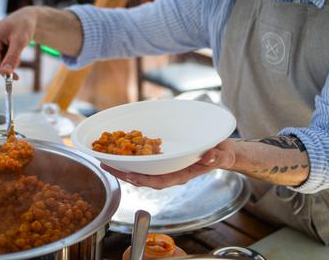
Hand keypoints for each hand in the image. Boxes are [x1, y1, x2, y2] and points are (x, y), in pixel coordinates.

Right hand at [0, 6, 37, 75]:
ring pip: (1, 61)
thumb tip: (6, 72)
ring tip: (19, 49)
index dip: (4, 71)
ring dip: (11, 61)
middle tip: (19, 74)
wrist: (28, 18)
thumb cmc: (24, 26)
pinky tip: (16, 49)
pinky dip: (11, 59)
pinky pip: (3, 58)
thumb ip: (12, 57)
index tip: (15, 79)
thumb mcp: (20, 41)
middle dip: (9, 66)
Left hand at [101, 139, 236, 189]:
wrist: (222, 150)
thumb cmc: (222, 154)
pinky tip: (121, 148)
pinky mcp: (164, 157)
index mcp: (181, 175)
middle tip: (105, 164)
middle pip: (143, 177)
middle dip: (123, 173)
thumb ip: (218, 158)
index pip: (158, 181)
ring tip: (106, 158)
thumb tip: (209, 157)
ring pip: (141, 169)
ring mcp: (166, 165)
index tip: (127, 176)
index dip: (142, 180)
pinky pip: (146, 158)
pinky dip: (132, 155)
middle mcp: (170, 172)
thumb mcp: (223, 155)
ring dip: (124, 165)